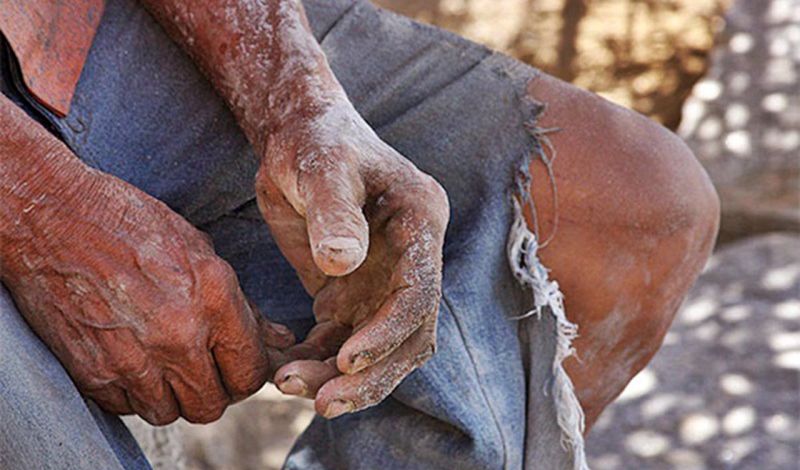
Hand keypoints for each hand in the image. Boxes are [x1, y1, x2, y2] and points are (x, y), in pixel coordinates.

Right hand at [0, 149, 292, 424]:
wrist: (53, 217)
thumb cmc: (132, 225)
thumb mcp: (201, 252)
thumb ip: (244, 307)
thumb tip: (280, 341)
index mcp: (214, 298)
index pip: (250, 371)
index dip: (247, 374)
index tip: (236, 366)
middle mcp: (179, 334)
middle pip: (212, 404)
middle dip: (212, 390)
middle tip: (202, 370)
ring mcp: (134, 358)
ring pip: (170, 413)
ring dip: (171, 395)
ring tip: (163, 363)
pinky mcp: (94, 372)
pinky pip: (127, 407)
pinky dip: (132, 392)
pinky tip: (130, 358)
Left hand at [257, 99, 448, 417]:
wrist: (298, 137)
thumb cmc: (315, 141)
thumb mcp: (322, 167)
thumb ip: (334, 213)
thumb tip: (341, 264)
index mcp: (421, 223)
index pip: (420, 294)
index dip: (388, 332)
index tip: (347, 358)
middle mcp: (412, 259)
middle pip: (407, 335)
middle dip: (369, 374)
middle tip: (322, 401)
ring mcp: (384, 280)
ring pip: (375, 347)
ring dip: (340, 376)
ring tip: (289, 386)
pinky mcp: (353, 292)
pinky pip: (341, 340)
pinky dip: (318, 361)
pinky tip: (287, 369)